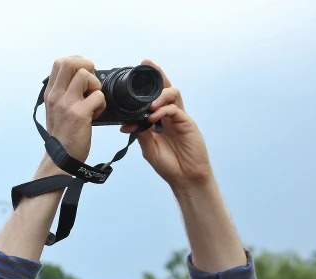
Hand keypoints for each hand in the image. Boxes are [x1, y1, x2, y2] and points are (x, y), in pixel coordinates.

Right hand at [42, 56, 105, 163]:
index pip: (59, 62)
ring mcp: (66, 104)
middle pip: (70, 62)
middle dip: (87, 66)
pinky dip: (102, 103)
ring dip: (95, 86)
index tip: (84, 73)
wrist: (61, 158)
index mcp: (50, 94)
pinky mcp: (79, 114)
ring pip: (85, 75)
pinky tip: (96, 114)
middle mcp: (56, 96)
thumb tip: (81, 79)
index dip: (77, 62)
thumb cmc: (62, 136)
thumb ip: (64, 94)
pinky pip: (98, 96)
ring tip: (93, 101)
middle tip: (91, 83)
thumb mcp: (55, 110)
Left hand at [120, 60, 212, 189]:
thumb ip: (141, 133)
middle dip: (157, 75)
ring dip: (159, 96)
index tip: (135, 75)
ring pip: (173, 95)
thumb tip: (128, 123)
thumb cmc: (169, 164)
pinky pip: (175, 110)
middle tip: (147, 65)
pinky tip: (153, 117)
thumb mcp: (148, 148)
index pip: (154, 97)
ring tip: (148, 105)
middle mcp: (171, 115)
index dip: (147, 85)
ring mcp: (180, 118)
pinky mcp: (188, 123)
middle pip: (166, 89)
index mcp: (160, 120)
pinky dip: (163, 111)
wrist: (185, 177)